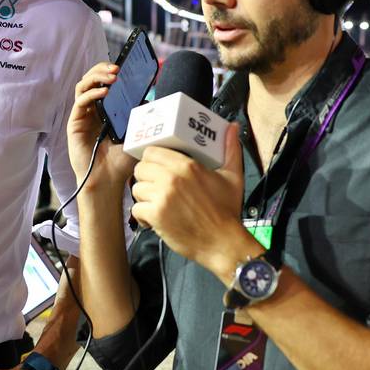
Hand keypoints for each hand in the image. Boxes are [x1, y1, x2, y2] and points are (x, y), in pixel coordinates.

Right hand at [67, 62, 136, 191]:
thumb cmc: (121, 160)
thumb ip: (139, 115)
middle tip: (116, 69)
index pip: (103, 82)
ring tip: (111, 77)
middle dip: (102, 70)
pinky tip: (103, 93)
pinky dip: (91, 94)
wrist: (108, 180)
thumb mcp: (136, 133)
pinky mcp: (74, 123)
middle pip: (90, 79)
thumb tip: (149, 96)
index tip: (124, 66)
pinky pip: (80, 102)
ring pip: (82, 86)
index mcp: (105, 109)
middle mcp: (91, 109)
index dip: (110, 71)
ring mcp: (82, 115)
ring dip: (96, 77)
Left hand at [131, 122, 248, 277]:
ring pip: (136, 189)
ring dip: (144, 198)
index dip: (152, 160)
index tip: (158, 169)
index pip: (152, 152)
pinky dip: (143, 217)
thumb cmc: (227, 210)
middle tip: (156, 188)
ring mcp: (162, 196)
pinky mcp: (156, 215)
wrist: (223, 243)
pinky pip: (137, 209)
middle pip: (141, 169)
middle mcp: (171, 177)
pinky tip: (154, 221)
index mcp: (187, 165)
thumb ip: (231, 149)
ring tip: (156, 205)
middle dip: (146, 178)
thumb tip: (233, 127)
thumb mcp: (233, 176)